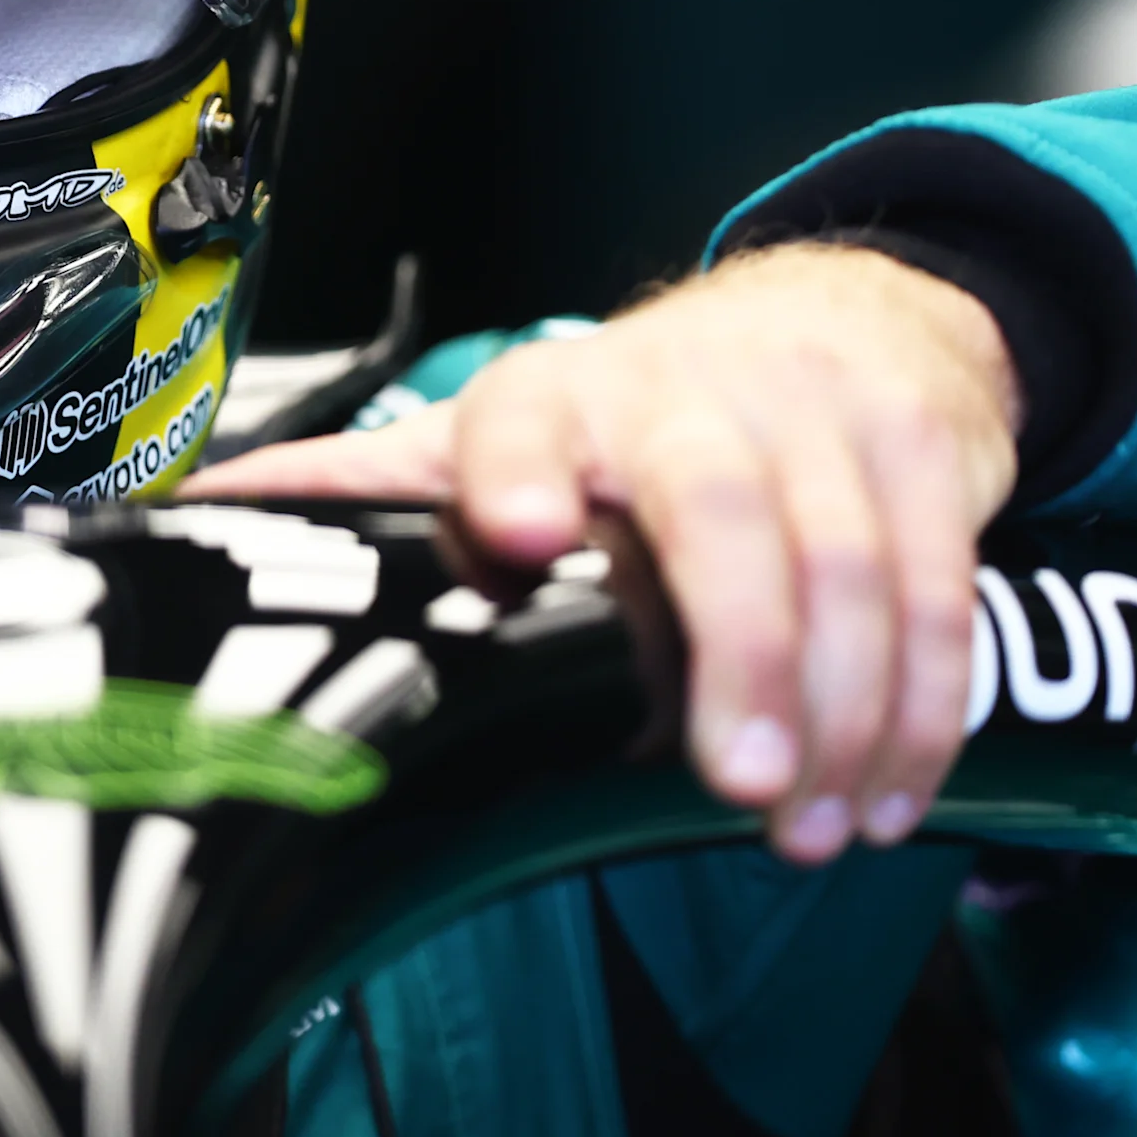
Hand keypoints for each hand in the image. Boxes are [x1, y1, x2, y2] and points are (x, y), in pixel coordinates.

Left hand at [187, 243, 1019, 862]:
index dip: (511, 471)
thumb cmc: (625, 412)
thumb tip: (197, 527)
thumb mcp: (490, 435)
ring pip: (847, 561)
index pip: (517, 420)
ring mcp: (813, 415)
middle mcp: (683, 394)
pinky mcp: (925, 451)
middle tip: (737, 778)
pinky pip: (939, 586)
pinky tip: (891, 789)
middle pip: (714, 508)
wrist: (831, 312)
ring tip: (812, 824)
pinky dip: (925, 701)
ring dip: (845, 709)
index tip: (511, 531)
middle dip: (736, 647)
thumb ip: (367, 493)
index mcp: (549, 400)